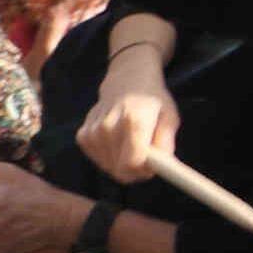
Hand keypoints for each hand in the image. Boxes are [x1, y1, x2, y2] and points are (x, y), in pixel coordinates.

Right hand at [79, 62, 181, 183]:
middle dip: (136, 171)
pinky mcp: (82, 136)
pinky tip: (118, 141)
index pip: (133, 163)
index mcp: (134, 121)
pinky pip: (100, 161)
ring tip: (132, 143)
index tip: (153, 166)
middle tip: (147, 158)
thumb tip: (161, 167)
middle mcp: (109, 127)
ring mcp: (93, 132)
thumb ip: (166, 144)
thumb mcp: (170, 118)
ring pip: (110, 168)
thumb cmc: (152, 101)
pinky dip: (111, 157)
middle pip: (120, 170)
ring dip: (123, 163)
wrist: (126, 81)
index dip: (145, 171)